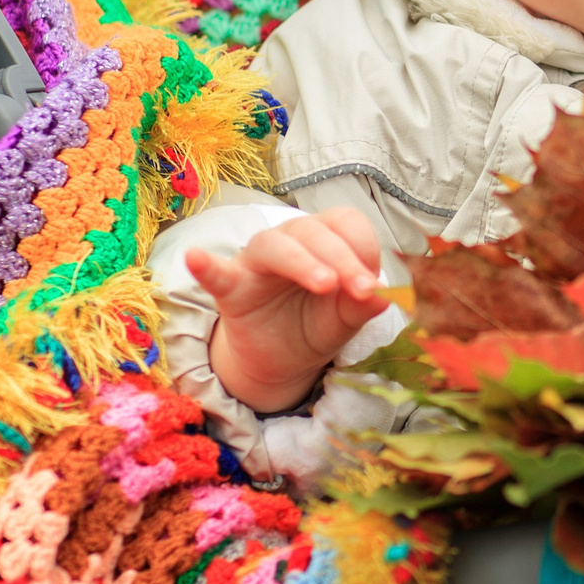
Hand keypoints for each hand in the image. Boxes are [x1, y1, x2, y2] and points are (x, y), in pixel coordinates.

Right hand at [188, 209, 390, 413]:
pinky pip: (217, 272)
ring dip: (301, 261)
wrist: (280, 359)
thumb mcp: (345, 319)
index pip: (347, 224)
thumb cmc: (315, 324)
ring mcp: (257, 261)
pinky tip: (196, 258)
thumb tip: (387, 295)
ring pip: (274, 245)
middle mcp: (291, 240)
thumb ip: (363, 305)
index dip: (364, 249)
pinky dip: (207, 265)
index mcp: (325, 239)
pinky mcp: (231, 288)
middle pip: (313, 231)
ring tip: (324, 284)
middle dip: (342, 259)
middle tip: (361, 290)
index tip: (374, 285)